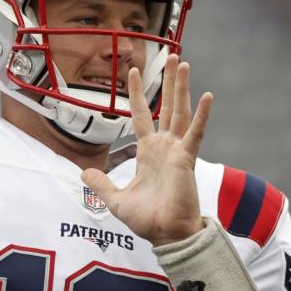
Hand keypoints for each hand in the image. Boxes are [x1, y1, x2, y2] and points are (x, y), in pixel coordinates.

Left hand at [82, 54, 211, 245]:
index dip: (137, 94)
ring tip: (182, 62)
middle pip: (166, 105)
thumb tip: (83, 171)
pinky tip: (207, 95)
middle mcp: (164, 146)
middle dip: (167, 80)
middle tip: (171, 55)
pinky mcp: (186, 159)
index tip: (133, 71)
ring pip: (180, 111)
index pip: (141, 115)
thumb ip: (100, 183)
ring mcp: (177, 150)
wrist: (165, 235)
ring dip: (181, 87)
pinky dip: (202, 115)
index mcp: (148, 152)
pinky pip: (196, 133)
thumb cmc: (147, 220)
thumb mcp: (115, 200)